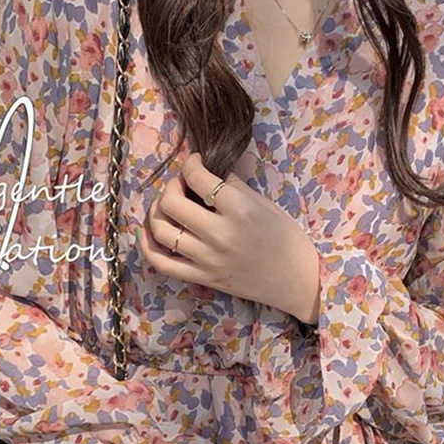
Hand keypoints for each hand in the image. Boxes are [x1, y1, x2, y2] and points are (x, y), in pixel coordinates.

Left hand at [136, 152, 320, 324]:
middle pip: (171, 202)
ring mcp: (207, 259)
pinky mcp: (201, 278)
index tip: (195, 162)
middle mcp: (219, 235)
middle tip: (183, 184)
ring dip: (157, 210)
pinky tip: (149, 230)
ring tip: (169, 205)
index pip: (198, 178)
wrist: (297, 280)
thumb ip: (233, 185)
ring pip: (161, 229)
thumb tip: (208, 169)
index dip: (191, 163)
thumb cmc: (286, 238)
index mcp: (239, 210)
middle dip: (172, 185)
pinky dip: (147, 244)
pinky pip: (160, 262)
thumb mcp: (265, 203)